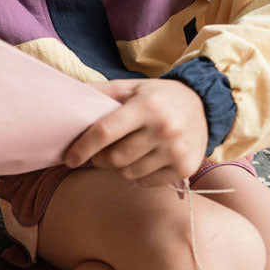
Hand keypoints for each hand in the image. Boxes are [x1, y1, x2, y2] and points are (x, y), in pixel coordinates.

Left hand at [64, 78, 207, 186]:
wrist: (204, 104)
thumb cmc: (157, 97)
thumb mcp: (130, 88)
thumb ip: (100, 94)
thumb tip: (65, 97)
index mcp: (147, 106)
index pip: (105, 132)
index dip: (82, 148)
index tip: (69, 159)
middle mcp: (164, 128)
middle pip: (114, 159)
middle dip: (99, 159)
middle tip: (100, 153)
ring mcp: (176, 150)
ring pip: (128, 173)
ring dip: (119, 167)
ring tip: (127, 152)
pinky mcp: (185, 168)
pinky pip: (145, 182)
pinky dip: (138, 175)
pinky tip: (146, 159)